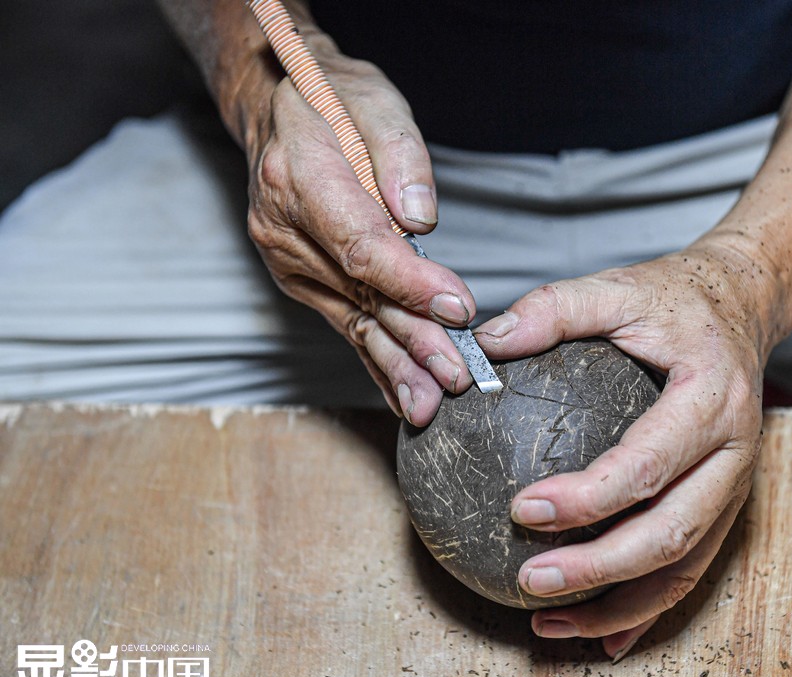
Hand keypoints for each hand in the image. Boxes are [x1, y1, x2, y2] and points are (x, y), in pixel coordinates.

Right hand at [244, 54, 475, 423]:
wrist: (275, 108)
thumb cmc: (331, 99)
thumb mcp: (372, 100)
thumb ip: (400, 154)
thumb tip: (421, 219)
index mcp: (300, 179)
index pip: (360, 244)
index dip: (410, 281)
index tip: (456, 306)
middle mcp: (285, 230)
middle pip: (360, 293)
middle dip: (412, 340)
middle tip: (454, 376)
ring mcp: (289, 261)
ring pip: (353, 319)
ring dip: (395, 364)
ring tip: (430, 403)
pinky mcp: (303, 279)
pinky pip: (346, 322)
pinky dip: (376, 359)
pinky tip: (401, 393)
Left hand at [475, 242, 772, 659]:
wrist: (740, 308)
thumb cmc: (676, 300)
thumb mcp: (618, 286)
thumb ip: (554, 309)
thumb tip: (483, 345)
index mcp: (712, 399)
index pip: (648, 463)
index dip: (587, 498)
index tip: (521, 510)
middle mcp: (733, 453)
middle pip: (670, 533)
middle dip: (600, 569)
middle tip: (531, 580)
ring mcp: (734, 486)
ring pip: (683, 567)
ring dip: (619, 605)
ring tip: (550, 623)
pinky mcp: (724, 505)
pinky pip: (688, 568)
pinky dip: (646, 609)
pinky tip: (598, 633)